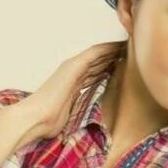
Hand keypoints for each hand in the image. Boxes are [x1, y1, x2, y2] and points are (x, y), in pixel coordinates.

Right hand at [11, 40, 126, 146]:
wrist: (36, 118)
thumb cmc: (48, 122)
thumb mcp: (70, 116)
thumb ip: (79, 112)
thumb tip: (89, 122)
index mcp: (72, 85)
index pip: (94, 74)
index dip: (108, 68)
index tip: (124, 67)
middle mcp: (72, 73)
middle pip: (97, 63)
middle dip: (113, 57)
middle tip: (130, 53)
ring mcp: (72, 68)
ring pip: (98, 56)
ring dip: (113, 51)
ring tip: (128, 46)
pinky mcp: (73, 66)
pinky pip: (94, 54)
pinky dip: (107, 48)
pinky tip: (118, 46)